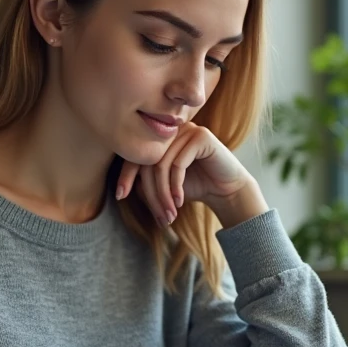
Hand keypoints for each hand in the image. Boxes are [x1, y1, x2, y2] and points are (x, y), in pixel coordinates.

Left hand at [116, 121, 266, 227]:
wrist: (227, 191)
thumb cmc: (194, 187)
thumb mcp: (164, 186)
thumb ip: (145, 182)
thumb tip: (125, 184)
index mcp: (160, 137)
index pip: (136, 154)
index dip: (126, 175)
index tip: (120, 195)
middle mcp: (172, 130)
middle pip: (148, 161)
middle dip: (152, 193)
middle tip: (160, 216)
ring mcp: (187, 130)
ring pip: (161, 165)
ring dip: (163, 195)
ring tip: (170, 214)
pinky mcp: (201, 136)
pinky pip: (178, 163)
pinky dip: (176, 186)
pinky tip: (180, 201)